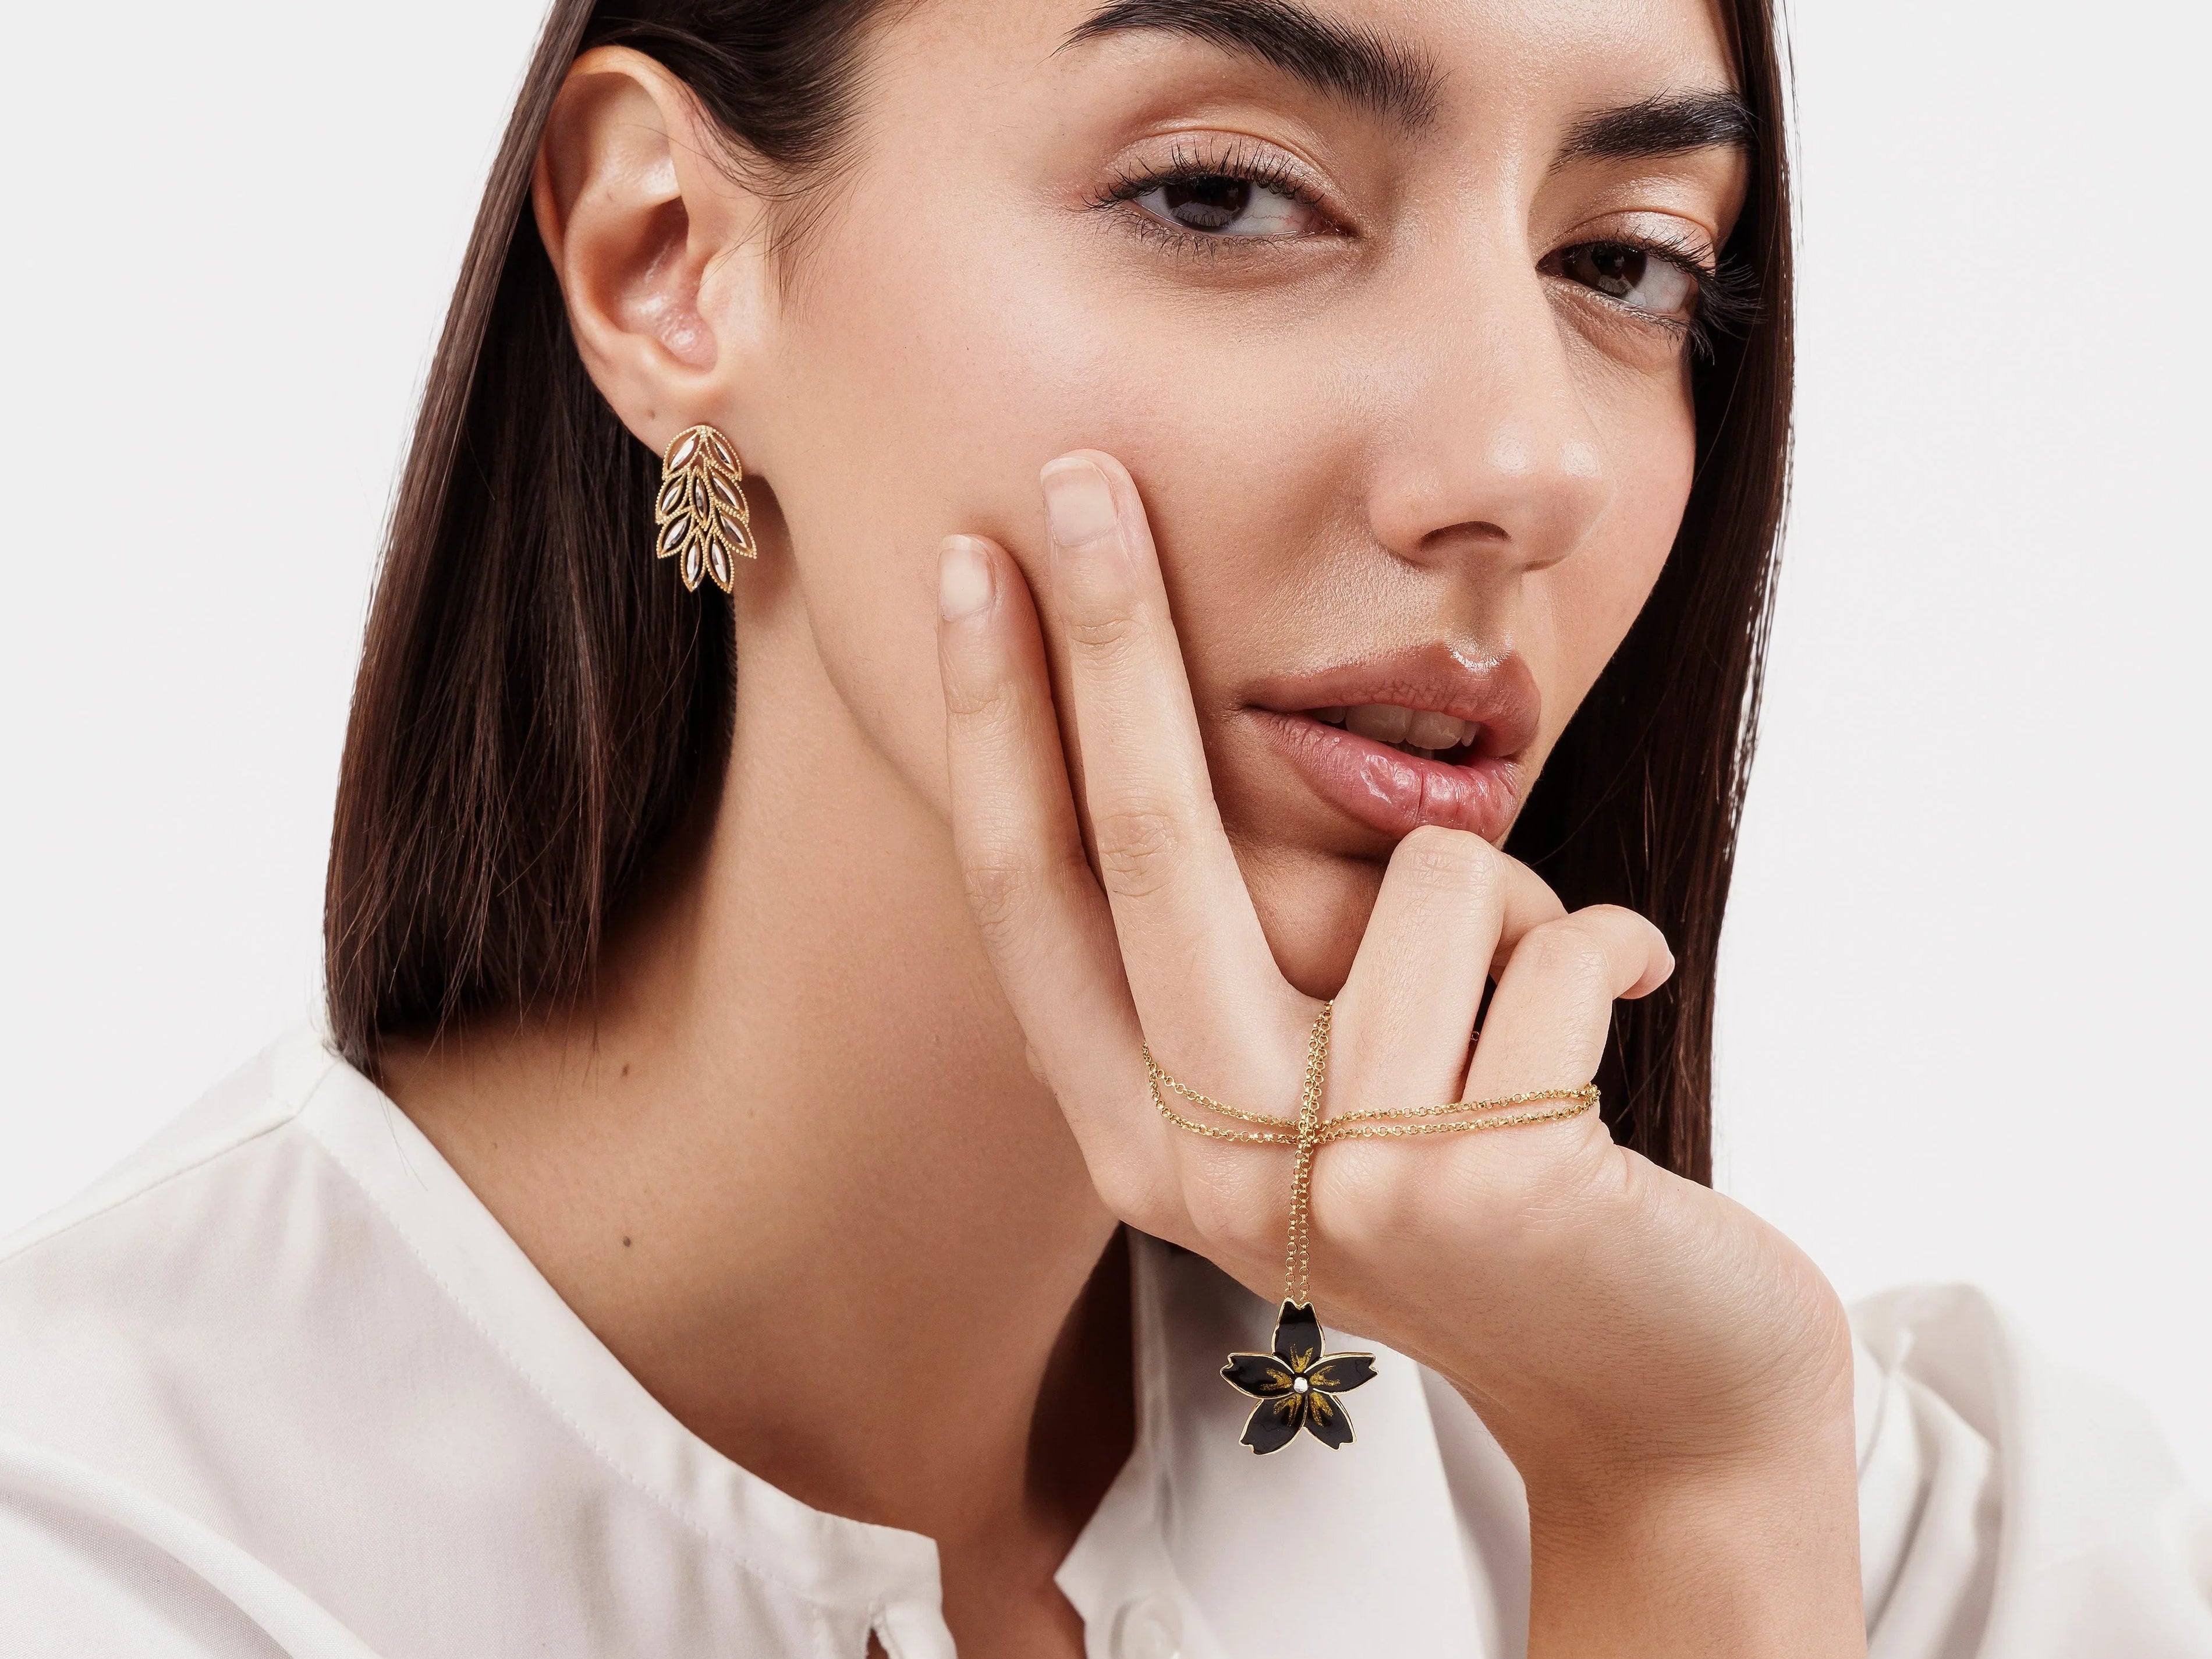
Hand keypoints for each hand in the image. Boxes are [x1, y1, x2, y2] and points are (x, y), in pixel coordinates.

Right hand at [936, 451, 1862, 1652]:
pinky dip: (1609, 948)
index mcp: (1139, 1136)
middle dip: (1108, 636)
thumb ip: (1250, 963)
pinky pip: (1555, 938)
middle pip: (1143, 841)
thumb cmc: (1484, 1185)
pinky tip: (1617, 1034)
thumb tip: (1203, 739)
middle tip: (1087, 474)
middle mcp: (1202, 1168)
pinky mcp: (1478, 1179)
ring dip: (1509, 901)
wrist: (1654, 1382)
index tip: (972, 565)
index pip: (1034, 897)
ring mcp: (1334, 1184)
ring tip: (1537, 1010)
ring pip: (1417, 880)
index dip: (994, 723)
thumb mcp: (1328, 1090)